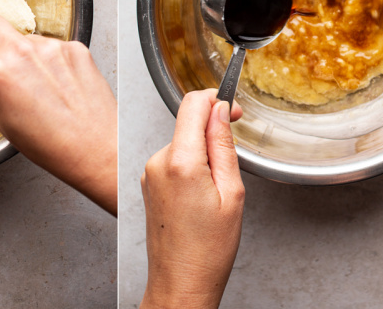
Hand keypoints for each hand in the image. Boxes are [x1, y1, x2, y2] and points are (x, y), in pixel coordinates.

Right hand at [0, 14, 117, 215]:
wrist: (94, 146)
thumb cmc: (49, 144)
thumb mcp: (2, 121)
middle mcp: (22, 53)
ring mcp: (50, 47)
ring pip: (26, 37)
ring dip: (27, 54)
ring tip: (42, 87)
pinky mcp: (74, 47)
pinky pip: (53, 46)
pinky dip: (53, 61)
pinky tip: (61, 84)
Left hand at [140, 90, 244, 308]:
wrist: (180, 283)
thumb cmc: (208, 250)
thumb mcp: (231, 193)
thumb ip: (223, 145)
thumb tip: (220, 111)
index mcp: (180, 162)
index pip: (192, 105)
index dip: (216, 98)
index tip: (233, 108)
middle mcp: (158, 162)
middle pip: (188, 124)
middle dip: (212, 133)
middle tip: (231, 162)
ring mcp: (149, 172)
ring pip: (182, 142)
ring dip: (202, 153)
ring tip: (215, 191)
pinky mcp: (148, 182)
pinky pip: (173, 160)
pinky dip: (190, 166)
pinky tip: (200, 196)